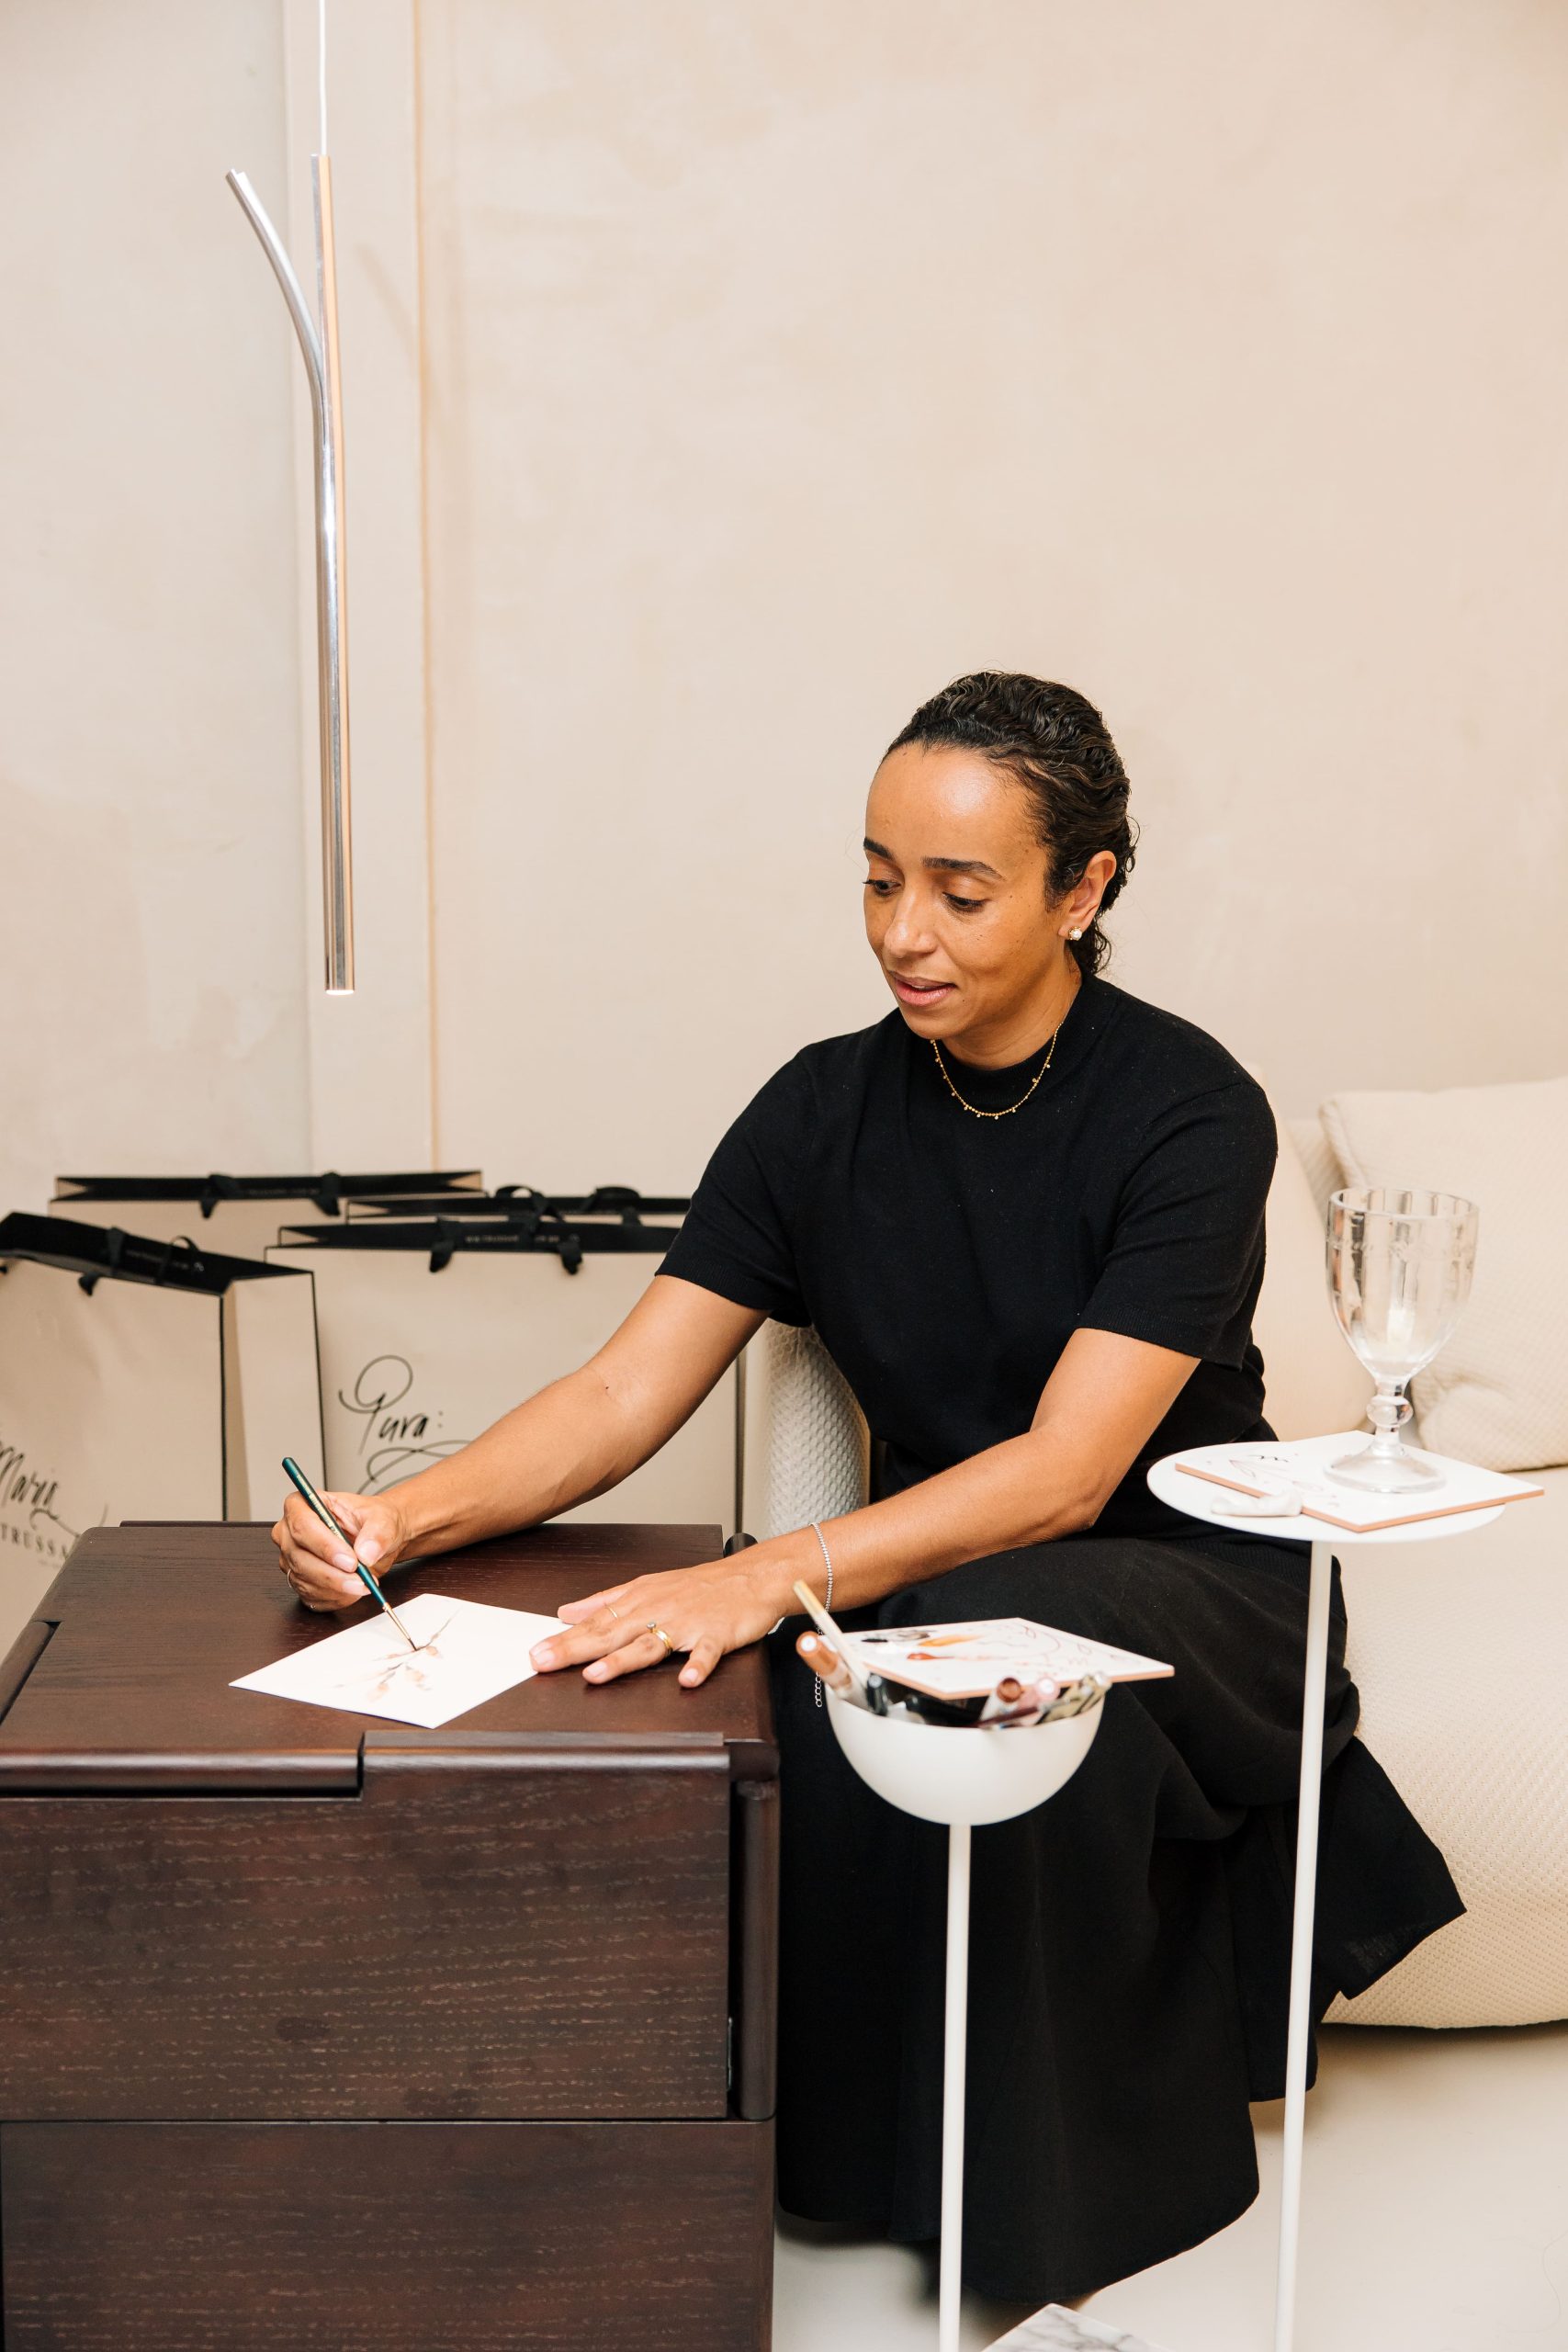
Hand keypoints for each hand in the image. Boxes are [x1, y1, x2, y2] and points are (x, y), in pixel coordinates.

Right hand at [271, 1488, 411, 1611]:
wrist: (377, 1537)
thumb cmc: (370, 1519)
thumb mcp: (382, 1518)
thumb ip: (376, 1533)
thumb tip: (366, 1552)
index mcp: (303, 1504)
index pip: (302, 1525)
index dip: (325, 1546)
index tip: (351, 1561)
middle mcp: (290, 1532)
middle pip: (300, 1557)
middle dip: (333, 1573)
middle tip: (361, 1579)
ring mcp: (292, 1558)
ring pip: (304, 1580)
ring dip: (336, 1589)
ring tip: (363, 1585)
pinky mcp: (299, 1580)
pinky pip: (310, 1596)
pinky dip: (334, 1598)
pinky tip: (353, 1592)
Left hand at [529, 1548, 796, 1688]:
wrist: (751, 1576)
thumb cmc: (700, 1585)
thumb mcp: (647, 1586)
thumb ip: (605, 1601)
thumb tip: (567, 1611)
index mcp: (639, 1600)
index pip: (594, 1623)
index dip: (563, 1639)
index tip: (535, 1653)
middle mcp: (658, 1610)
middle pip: (611, 1633)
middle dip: (576, 1649)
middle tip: (544, 1661)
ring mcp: (687, 1623)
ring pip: (651, 1643)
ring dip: (623, 1659)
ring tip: (597, 1673)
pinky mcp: (717, 1635)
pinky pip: (706, 1653)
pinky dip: (698, 1666)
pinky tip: (686, 1680)